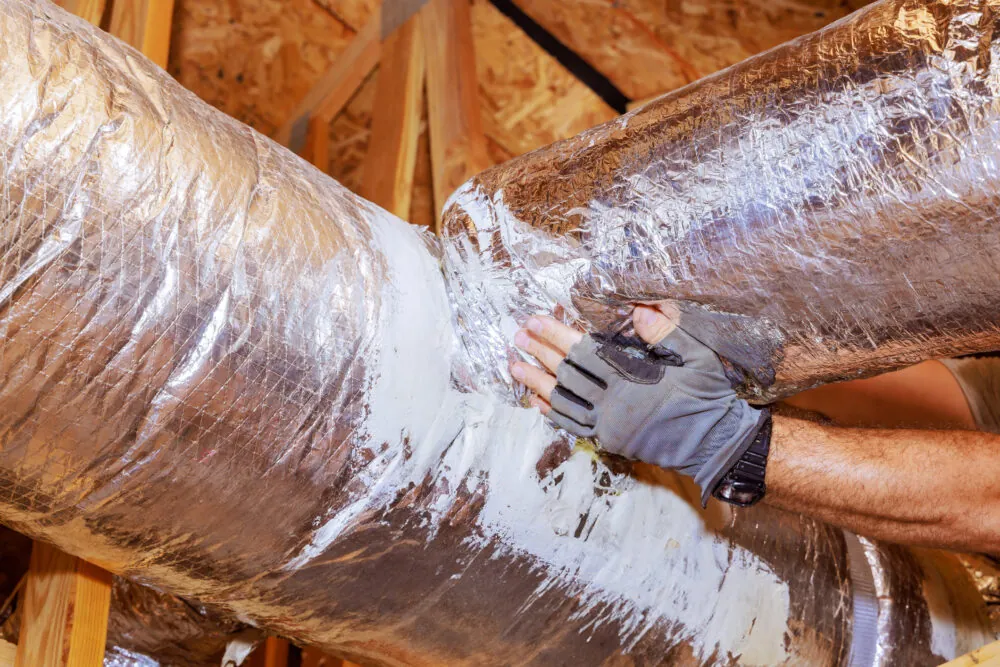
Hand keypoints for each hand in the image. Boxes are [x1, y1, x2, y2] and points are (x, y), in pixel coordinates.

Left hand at [512, 306, 767, 504]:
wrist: (715, 445)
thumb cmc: (707, 396)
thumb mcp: (695, 357)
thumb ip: (665, 331)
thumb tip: (638, 308)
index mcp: (633, 380)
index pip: (583, 352)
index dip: (556, 335)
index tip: (535, 321)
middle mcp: (615, 405)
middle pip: (566, 375)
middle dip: (538, 353)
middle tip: (517, 336)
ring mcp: (609, 426)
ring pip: (562, 402)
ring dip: (535, 382)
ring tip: (514, 366)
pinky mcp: (609, 442)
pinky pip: (572, 426)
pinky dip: (552, 412)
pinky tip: (536, 400)